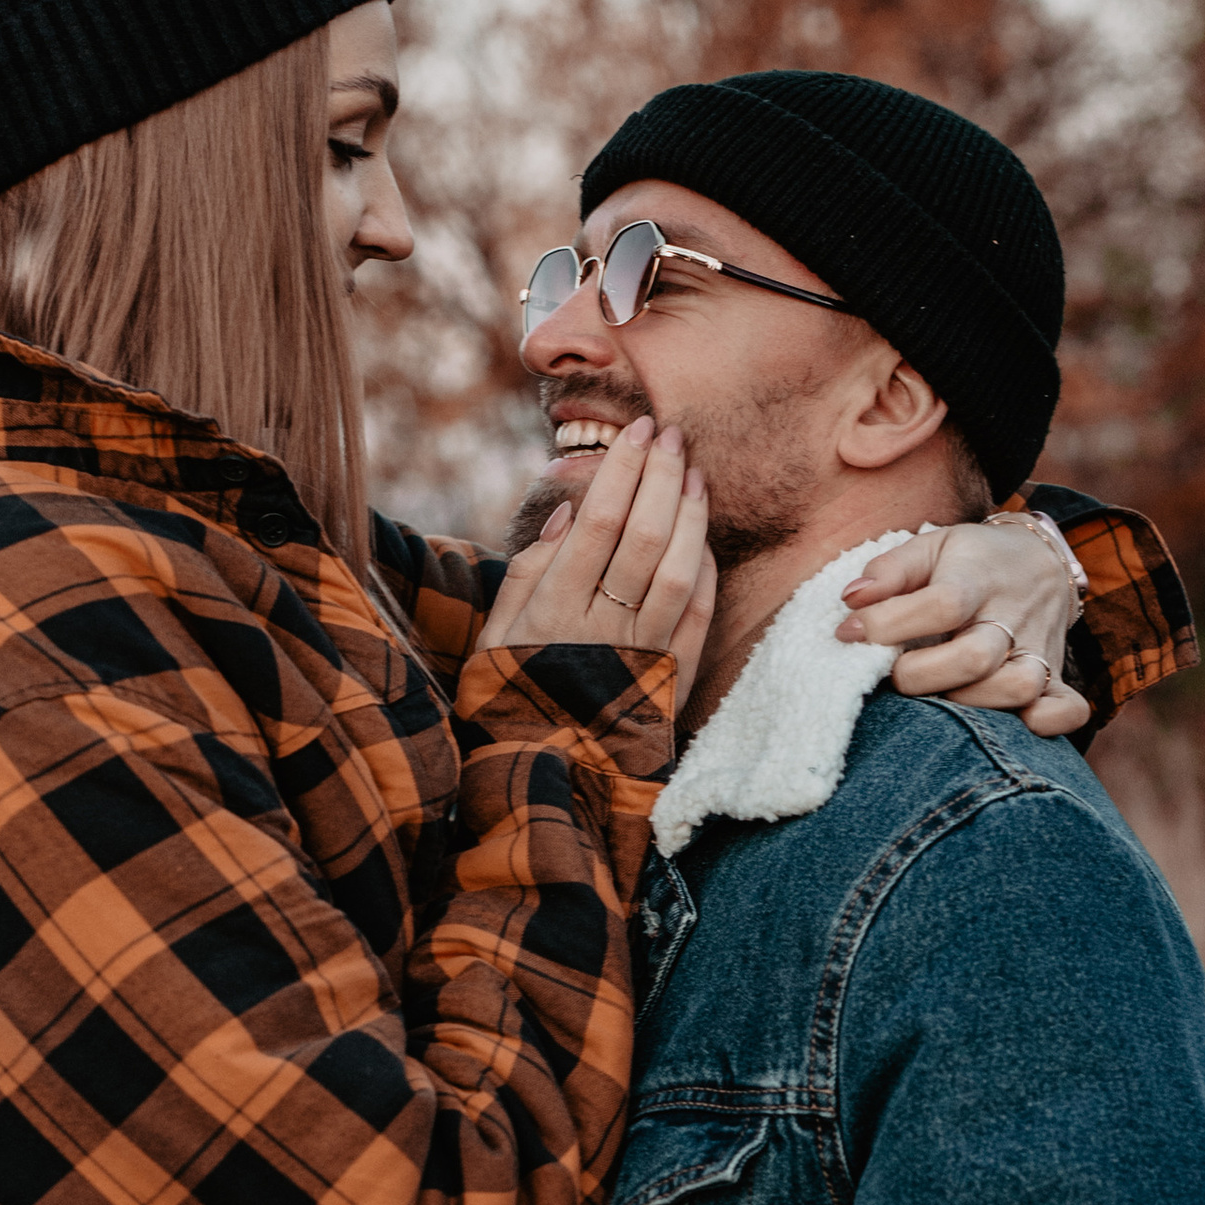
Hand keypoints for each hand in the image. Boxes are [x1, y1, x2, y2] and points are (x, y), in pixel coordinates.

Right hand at [478, 416, 717, 701]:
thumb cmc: (513, 691)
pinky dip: (707, 568)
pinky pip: (699, 614)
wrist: (546, 773)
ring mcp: (643, 654)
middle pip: (644, 536)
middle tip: (672, 436)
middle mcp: (601, 628)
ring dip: (692, 514)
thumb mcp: (496, 631)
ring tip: (694, 472)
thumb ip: (528, 569)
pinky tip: (703, 535)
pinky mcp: (671, 677)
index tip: (637, 432)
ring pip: (681, 570)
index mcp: (552, 611)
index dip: (623, 470)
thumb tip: (569, 511)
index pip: (596, 522)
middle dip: (662, 477)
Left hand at [836, 520, 1088, 733]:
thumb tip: (850, 599)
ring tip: (943, 696)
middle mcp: (1012, 615)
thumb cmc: (972, 560)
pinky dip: (1047, 722)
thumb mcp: (932, 546)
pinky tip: (1017, 725)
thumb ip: (890, 570)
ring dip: (972, 702)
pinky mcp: (1057, 675)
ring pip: (1018, 687)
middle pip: (976, 656)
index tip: (849, 633)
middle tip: (896, 674)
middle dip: (923, 675)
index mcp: (978, 576)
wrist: (1040, 559)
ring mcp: (1039, 648)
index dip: (888, 624)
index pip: (941, 604)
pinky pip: (1068, 708)